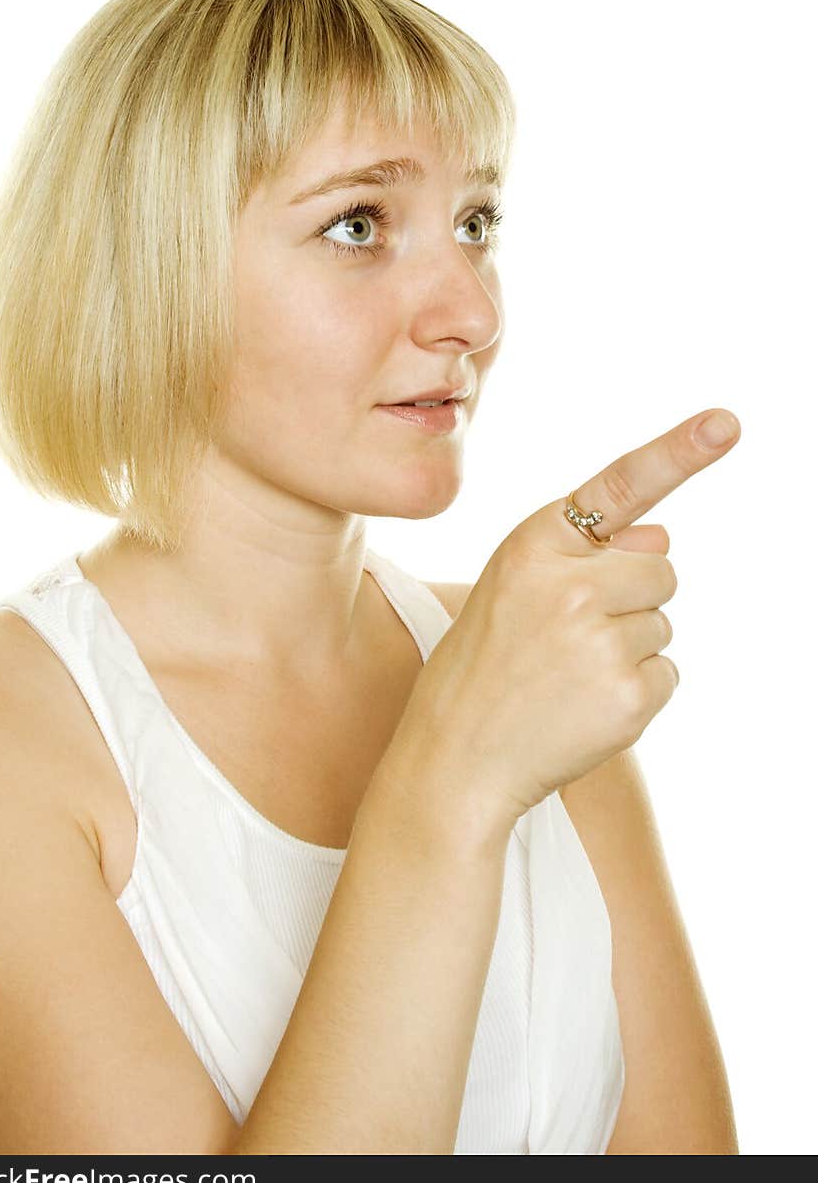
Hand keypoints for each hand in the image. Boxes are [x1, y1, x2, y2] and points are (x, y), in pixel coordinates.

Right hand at [389, 407, 741, 831]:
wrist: (456, 760)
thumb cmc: (483, 667)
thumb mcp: (512, 591)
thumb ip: (583, 557)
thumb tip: (662, 538)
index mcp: (534, 544)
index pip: (619, 486)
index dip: (680, 450)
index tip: (727, 423)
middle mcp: (571, 584)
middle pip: (661, 570)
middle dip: (634, 600)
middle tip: (570, 640)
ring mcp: (601, 641)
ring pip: (662, 625)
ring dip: (629, 650)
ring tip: (565, 678)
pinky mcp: (628, 694)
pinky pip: (666, 675)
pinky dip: (636, 693)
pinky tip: (583, 708)